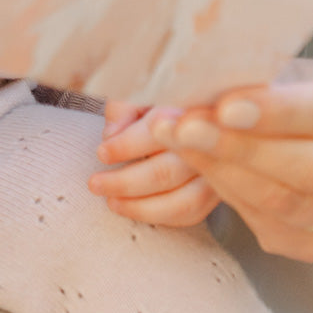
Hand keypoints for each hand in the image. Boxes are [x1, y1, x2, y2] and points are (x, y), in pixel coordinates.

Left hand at [89, 101, 220, 226]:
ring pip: (183, 201)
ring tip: (112, 202)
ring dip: (142, 207)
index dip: (126, 147)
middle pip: (167, 173)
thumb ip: (124, 108)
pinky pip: (193, 213)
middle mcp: (208, 144)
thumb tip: (110, 136)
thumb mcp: (143, 94)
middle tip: (95, 184)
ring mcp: (216, 171)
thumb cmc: (166, 103)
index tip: (102, 153)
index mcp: (188, 110)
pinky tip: (137, 210)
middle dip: (125, 183)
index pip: (156, 133)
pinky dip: (162, 217)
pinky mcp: (217, 191)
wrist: (203, 115)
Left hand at [144, 60, 312, 262]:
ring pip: (290, 204)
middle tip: (183, 125)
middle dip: (243, 147)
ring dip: (227, 172)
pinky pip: (273, 226)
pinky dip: (231, 194)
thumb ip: (270, 79)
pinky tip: (201, 165)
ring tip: (177, 140)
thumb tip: (199, 79)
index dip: (281, 111)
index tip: (225, 104)